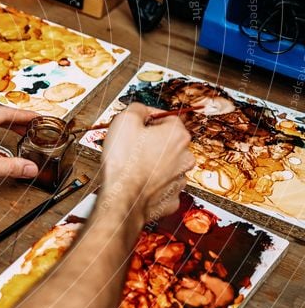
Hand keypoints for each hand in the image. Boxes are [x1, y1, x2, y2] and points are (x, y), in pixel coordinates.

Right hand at [101, 103, 194, 220]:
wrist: (122, 198)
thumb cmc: (124, 162)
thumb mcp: (124, 121)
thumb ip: (137, 109)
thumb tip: (141, 109)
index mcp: (177, 135)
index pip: (168, 117)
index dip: (149, 118)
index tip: (137, 124)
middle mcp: (185, 157)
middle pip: (169, 142)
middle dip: (152, 142)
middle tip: (132, 145)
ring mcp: (180, 179)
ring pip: (167, 164)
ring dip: (153, 163)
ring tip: (132, 166)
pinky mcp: (172, 198)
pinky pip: (163, 185)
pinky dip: (152, 183)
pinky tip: (138, 182)